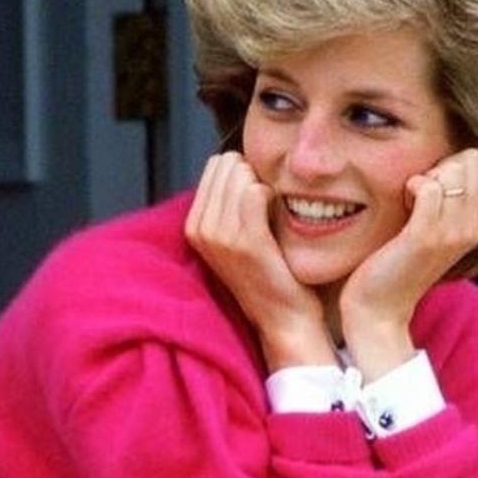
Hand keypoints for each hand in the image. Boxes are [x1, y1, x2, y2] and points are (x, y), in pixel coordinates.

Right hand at [185, 152, 336, 369]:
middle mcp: (200, 229)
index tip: (258, 198)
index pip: (215, 165)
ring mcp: (220, 237)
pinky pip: (256, 193)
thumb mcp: (235, 235)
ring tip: (273, 212)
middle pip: (228, 165)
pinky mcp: (246, 243)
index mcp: (194, 225)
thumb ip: (228, 201)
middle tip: (268, 204)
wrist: (283, 317)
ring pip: (241, 175)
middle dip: (253, 174)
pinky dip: (273, 195)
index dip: (244, 172)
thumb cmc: (268, 271)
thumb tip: (239, 160)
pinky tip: (280, 213)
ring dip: (264, 185)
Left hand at [339, 148, 477, 379]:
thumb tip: (443, 163)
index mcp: (476, 224)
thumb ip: (445, 202)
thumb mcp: (432, 231)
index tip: (430, 187)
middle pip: (472, 159)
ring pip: (453, 169)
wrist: (379, 310)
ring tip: (410, 203)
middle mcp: (472, 228)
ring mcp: (452, 233)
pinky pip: (430, 188)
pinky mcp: (427, 237)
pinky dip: (412, 187)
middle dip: (442, 164)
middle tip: (419, 194)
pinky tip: (402, 205)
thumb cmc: (396, 265)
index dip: (453, 161)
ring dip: (425, 176)